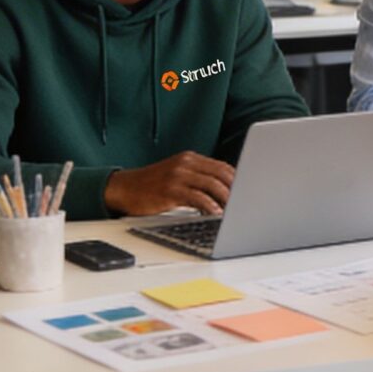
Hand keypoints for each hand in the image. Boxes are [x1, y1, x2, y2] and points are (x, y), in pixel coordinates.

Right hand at [105, 152, 235, 215]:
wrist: (122, 188)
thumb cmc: (152, 185)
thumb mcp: (177, 174)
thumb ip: (198, 177)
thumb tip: (226, 189)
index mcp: (190, 158)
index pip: (223, 167)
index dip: (239, 179)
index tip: (249, 190)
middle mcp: (185, 164)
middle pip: (221, 174)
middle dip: (237, 189)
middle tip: (247, 202)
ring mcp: (177, 176)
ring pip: (212, 185)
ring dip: (227, 198)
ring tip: (235, 210)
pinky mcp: (169, 191)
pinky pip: (196, 198)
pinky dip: (209, 206)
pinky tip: (216, 213)